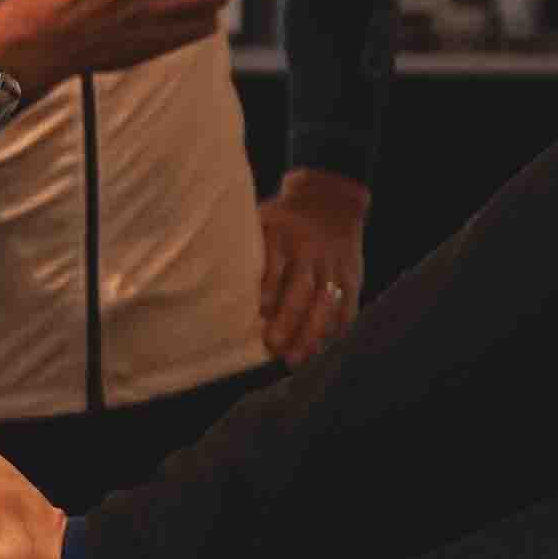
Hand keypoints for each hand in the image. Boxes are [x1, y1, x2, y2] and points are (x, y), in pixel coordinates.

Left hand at [255, 166, 367, 365]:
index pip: (277, 265)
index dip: (270, 289)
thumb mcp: (260, 220)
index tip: (261, 313)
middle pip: (302, 289)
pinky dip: (336, 328)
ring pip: (326, 303)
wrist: (328, 201)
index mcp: (282, 236)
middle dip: (289, 320)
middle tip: (275, 346)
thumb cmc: (281, 219)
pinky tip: (322, 347)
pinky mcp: (351, 276)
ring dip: (312, 333)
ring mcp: (333, 265)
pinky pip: (347, 305)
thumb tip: (207, 279)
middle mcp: (309, 252)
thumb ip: (242, 247)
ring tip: (298, 357)